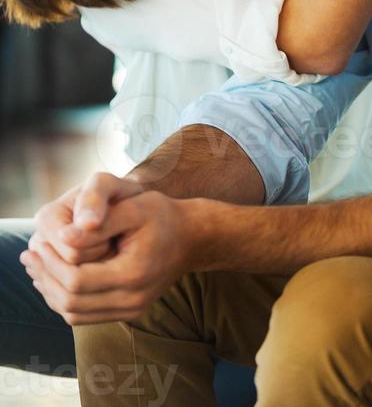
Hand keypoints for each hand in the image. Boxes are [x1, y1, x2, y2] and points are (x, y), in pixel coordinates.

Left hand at [20, 189, 191, 324]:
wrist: (191, 237)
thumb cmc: (163, 215)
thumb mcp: (136, 206)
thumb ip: (101, 220)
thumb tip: (64, 237)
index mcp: (134, 274)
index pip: (77, 280)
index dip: (52, 263)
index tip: (38, 242)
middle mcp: (133, 300)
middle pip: (71, 302)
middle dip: (45, 277)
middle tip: (30, 253)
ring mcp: (131, 310)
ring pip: (74, 314)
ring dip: (50, 291)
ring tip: (36, 265)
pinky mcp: (127, 312)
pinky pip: (85, 315)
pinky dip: (64, 299)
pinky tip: (53, 278)